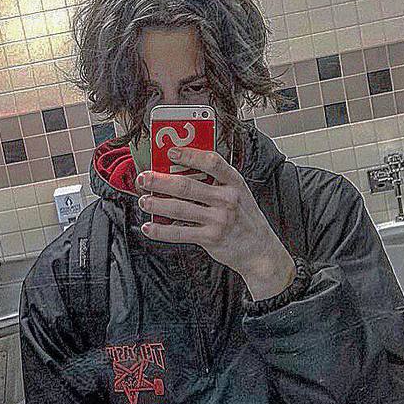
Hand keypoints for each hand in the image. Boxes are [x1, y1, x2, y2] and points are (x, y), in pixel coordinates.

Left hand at [135, 146, 295, 297]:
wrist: (259, 251)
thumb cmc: (245, 220)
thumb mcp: (239, 195)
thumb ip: (217, 183)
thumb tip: (181, 173)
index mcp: (235, 183)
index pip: (211, 162)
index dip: (189, 155)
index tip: (170, 152)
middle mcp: (227, 199)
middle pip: (187, 185)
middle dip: (160, 181)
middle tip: (144, 178)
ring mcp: (219, 219)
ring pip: (179, 208)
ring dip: (156, 203)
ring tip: (144, 200)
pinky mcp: (211, 238)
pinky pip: (180, 233)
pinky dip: (161, 230)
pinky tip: (150, 227)